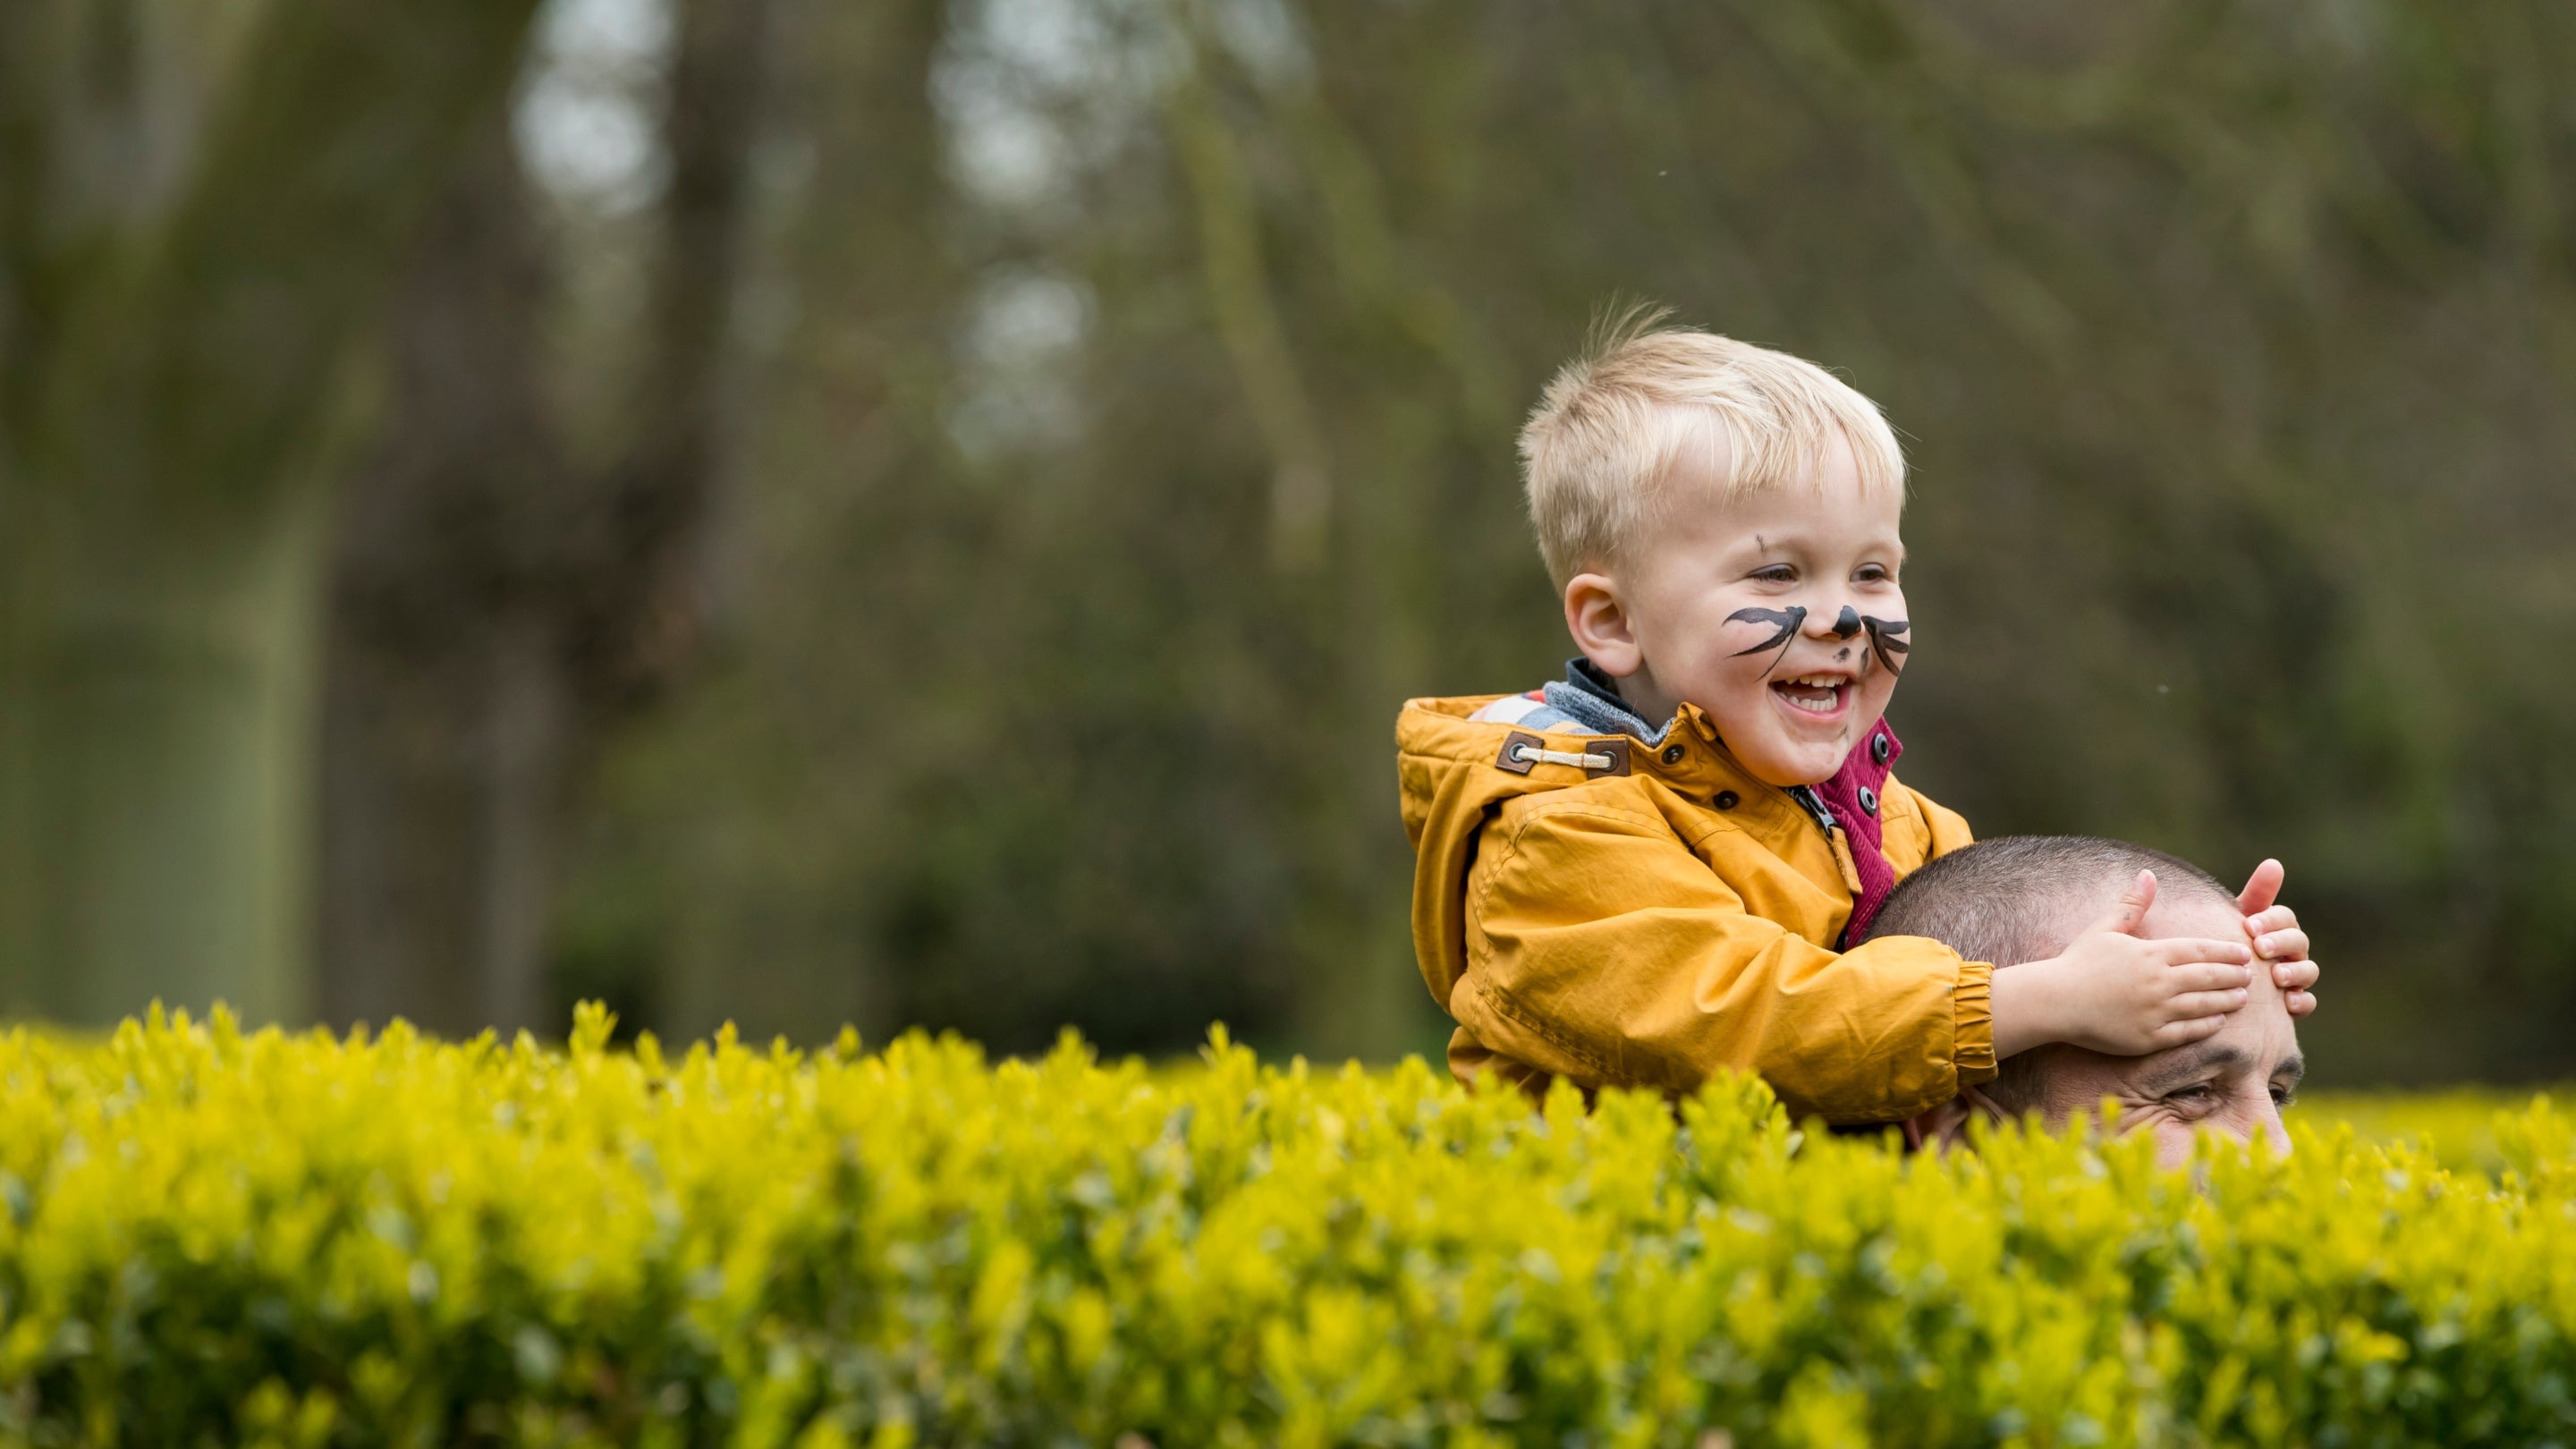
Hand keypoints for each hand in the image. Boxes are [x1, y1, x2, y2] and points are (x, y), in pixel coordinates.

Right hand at [1991, 870, 2255, 1057]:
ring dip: (2228, 1000)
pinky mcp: (2149, 1037)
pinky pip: (2188, 1031)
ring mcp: (2155, 1012)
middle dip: (2233, 975)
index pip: (2201, 950)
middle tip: (2250, 975)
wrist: (2054, 1001)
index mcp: (2151, 954)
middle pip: (2209, 977)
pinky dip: (2208, 1025)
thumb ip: (2131, 904)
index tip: (2243, 952)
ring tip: (2242, 997)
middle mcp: (2158, 983)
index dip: (2226, 952)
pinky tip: (2219, 1020)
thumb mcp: (2104, 929)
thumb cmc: (2078, 962)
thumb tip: (2147, 874)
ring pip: (2204, 1005)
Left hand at [2236, 858, 2317, 1016]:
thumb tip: (2275, 863)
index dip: (2270, 920)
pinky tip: (2288, 1002)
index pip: (2284, 917)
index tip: (2249, 926)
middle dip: (2281, 942)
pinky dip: (2302, 1001)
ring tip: (2277, 975)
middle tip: (2260, 947)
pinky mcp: (2294, 1002)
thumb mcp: (2234, 918)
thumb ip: (2256, 894)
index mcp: (2276, 927)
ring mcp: (2296, 977)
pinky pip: (2308, 1002)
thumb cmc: (2226, 945)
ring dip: (2295, 971)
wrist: (2216, 984)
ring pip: (2309, 970)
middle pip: (2299, 941)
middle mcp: (2290, 950)